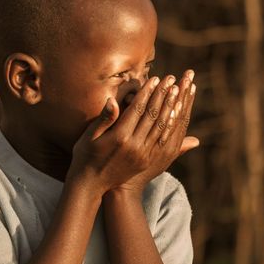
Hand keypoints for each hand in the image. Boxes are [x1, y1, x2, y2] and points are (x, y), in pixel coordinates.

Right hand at [68, 73, 184, 194]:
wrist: (90, 185)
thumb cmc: (85, 156)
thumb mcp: (89, 136)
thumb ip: (103, 119)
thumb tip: (112, 100)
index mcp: (119, 137)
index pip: (138, 109)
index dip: (148, 92)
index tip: (156, 78)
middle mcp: (134, 146)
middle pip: (152, 115)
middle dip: (163, 95)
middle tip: (171, 79)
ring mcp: (142, 154)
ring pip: (161, 127)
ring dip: (171, 108)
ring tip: (178, 92)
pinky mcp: (146, 161)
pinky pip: (162, 140)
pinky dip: (170, 126)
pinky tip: (175, 114)